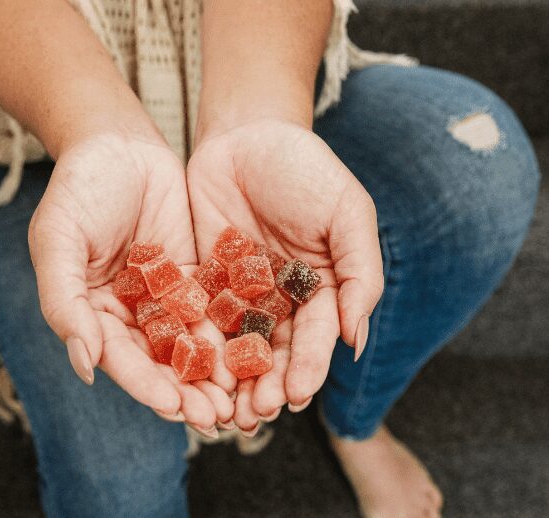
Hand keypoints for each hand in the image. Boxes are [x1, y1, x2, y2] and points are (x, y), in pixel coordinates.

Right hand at [28, 132, 233, 431]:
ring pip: (191, 341)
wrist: (117, 143)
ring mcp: (163, 295)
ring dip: (213, 371)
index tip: (172, 406)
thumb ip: (64, 302)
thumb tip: (85, 365)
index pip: (119, 358)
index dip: (145, 384)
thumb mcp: (58, 241)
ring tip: (240, 398)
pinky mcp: (193, 276)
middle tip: (215, 417)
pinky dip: (230, 332)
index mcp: (92, 312)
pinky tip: (253, 353)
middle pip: (159, 360)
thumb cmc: (78, 189)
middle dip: (186, 389)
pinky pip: (213, 307)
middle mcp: (129, 312)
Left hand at [188, 119, 383, 429]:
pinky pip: (199, 319)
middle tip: (256, 414)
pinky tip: (189, 372)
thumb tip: (356, 339)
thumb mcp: (347, 213)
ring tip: (223, 410)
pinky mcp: (203, 281)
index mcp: (320, 289)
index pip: (316, 337)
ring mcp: (240, 292)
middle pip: (274, 352)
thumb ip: (359, 273)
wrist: (247, 134)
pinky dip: (196, 348)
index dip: (308, 367)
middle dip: (267, 384)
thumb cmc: (306, 169)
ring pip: (236, 346)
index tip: (297, 394)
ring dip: (232, 379)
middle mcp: (280, 299)